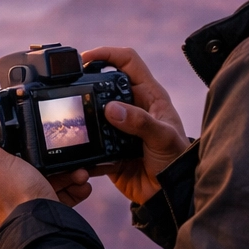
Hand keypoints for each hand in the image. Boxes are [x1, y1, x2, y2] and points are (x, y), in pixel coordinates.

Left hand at [0, 107, 93, 225]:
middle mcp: (0, 195)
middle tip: (49, 147)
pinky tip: (82, 181)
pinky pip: (60, 194)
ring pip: (43, 179)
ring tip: (75, 169)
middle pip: (16, 167)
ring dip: (63, 172)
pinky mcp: (43, 210)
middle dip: (37, 156)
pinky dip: (73, 187)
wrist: (45, 228)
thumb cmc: (15, 197)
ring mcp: (23, 203)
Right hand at [82, 46, 188, 204]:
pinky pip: (90, 142)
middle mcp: (133, 107)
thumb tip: (110, 109)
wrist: (170, 194)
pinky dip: (83, 146)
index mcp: (149, 95)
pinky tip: (80, 151)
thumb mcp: (163, 137)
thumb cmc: (177, 160)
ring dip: (83, 116)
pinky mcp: (108, 148)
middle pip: (104, 84)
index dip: (107, 54)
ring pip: (93, 112)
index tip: (86, 58)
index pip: (128, 61)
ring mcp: (119, 127)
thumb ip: (140, 122)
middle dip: (87, 83)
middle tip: (71, 88)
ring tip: (73, 120)